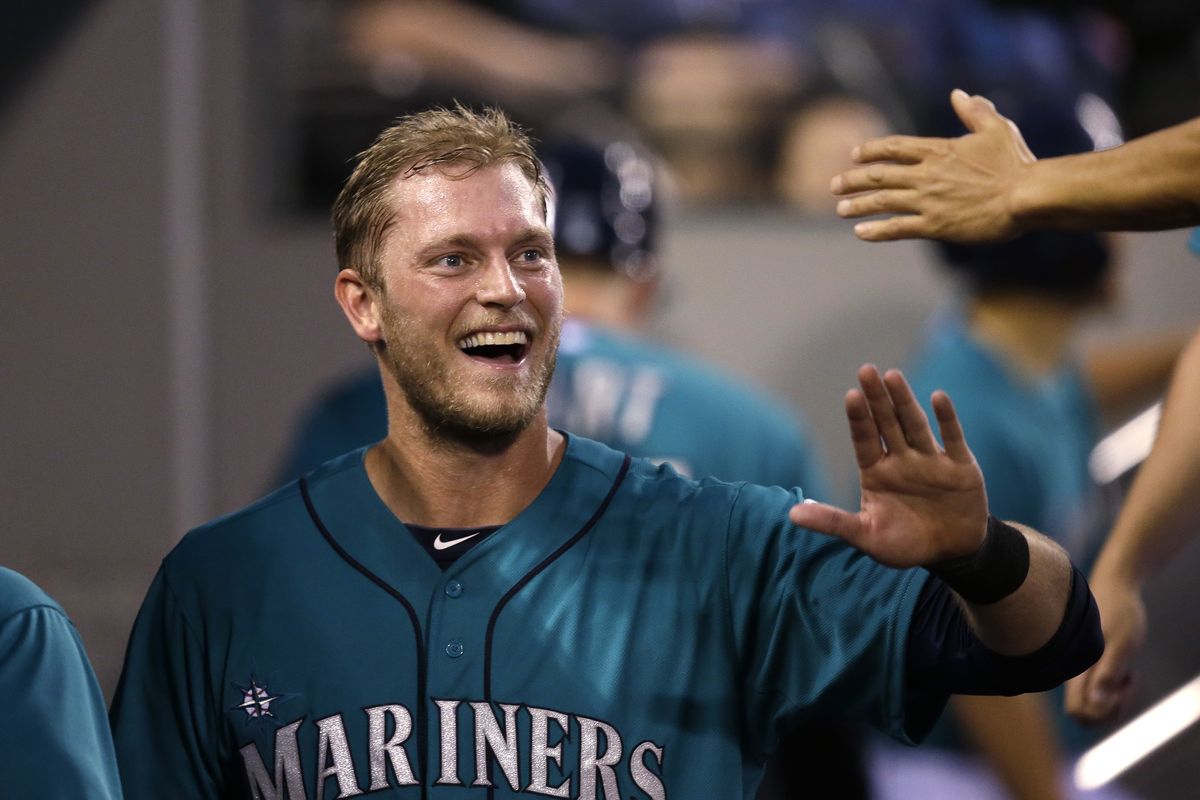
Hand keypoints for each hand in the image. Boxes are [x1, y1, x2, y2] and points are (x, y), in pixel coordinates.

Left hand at [790, 365, 987, 567]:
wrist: (951, 552)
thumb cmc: (904, 543)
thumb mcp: (866, 536)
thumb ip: (833, 523)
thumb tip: (792, 514)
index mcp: (876, 472)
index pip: (864, 439)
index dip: (859, 418)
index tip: (851, 396)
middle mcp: (902, 459)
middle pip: (887, 423)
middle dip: (877, 398)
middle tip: (866, 370)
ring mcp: (930, 460)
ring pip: (915, 425)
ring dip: (905, 401)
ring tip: (893, 376)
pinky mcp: (960, 466)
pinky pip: (952, 439)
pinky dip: (947, 419)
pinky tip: (938, 397)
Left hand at [830, 89, 1036, 242]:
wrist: (1026, 196)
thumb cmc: (1015, 162)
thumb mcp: (996, 128)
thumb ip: (974, 111)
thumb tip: (958, 94)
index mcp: (938, 150)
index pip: (894, 148)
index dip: (871, 151)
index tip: (854, 156)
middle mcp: (926, 174)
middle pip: (879, 175)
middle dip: (853, 180)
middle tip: (834, 185)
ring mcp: (928, 201)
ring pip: (883, 201)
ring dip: (858, 205)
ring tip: (841, 209)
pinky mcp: (935, 226)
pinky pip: (898, 229)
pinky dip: (876, 231)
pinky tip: (860, 233)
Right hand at [1064, 570, 1143, 723]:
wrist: (1113, 583)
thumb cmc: (1119, 610)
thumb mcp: (1121, 643)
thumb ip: (1109, 673)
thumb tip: (1097, 702)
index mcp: (1076, 668)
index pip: (1078, 711)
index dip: (1102, 712)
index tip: (1120, 690)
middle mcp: (1072, 671)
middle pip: (1084, 711)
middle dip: (1110, 707)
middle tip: (1127, 682)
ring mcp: (1078, 666)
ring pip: (1091, 700)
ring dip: (1113, 696)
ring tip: (1127, 672)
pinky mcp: (1085, 661)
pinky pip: (1095, 687)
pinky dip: (1112, 685)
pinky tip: (1123, 666)